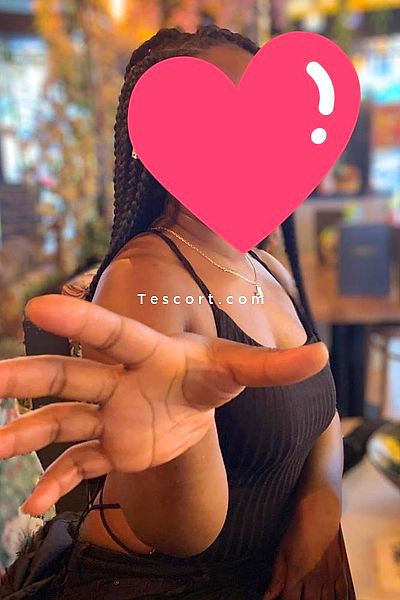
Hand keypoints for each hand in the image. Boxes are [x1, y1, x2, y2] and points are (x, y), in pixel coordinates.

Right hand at [0, 294, 327, 515]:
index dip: (81, 320)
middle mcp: (118, 381)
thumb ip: (274, 365)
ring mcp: (108, 415)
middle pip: (70, 377)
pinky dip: (57, 483)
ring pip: (61, 421)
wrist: (189, 407)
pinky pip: (77, 463)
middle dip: (30, 379)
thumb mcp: (239, 370)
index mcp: (147, 354)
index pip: (113, 334)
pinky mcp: (108, 445)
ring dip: (28, 435)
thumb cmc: (209, 378)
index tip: (39, 304)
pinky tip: (35, 506)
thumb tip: (322, 353)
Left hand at [263, 490, 349, 599]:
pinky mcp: (340, 573)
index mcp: (296, 574)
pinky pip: (342, 595)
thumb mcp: (281, 552)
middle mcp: (314, 579)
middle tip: (298, 596)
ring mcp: (329, 578)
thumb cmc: (299, 530)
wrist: (319, 515)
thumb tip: (268, 596)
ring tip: (312, 596)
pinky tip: (329, 598)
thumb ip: (276, 577)